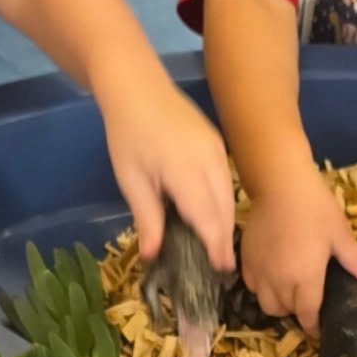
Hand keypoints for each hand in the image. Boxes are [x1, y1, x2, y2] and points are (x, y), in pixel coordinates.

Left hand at [100, 76, 236, 271]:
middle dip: (224, 238)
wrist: (138, 88)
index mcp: (185, 170)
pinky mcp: (218, 144)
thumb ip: (147, 217)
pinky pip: (227, 181)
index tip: (220, 268)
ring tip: (220, 248)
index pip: (207, 216)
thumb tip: (152, 255)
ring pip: (229, 195)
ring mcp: (217, 150)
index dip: (215, 244)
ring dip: (226, 222)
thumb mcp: (131, 179)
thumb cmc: (127, 135)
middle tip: (222, 267)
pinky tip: (215, 217)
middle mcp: (209, 160)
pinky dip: (224, 203)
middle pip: (224, 208)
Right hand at [241, 167, 356, 334]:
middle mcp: (278, 280)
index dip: (313, 326)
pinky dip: (263, 287)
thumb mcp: (340, 235)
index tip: (319, 329)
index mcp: (305, 278)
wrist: (280, 185)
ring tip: (289, 288)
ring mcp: (258, 271)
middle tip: (308, 299)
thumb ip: (356, 263)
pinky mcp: (244, 260)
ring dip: (278, 302)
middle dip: (297, 311)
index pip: (307, 315)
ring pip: (265, 303)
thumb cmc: (315, 208)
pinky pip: (252, 286)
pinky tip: (273, 273)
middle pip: (284, 312)